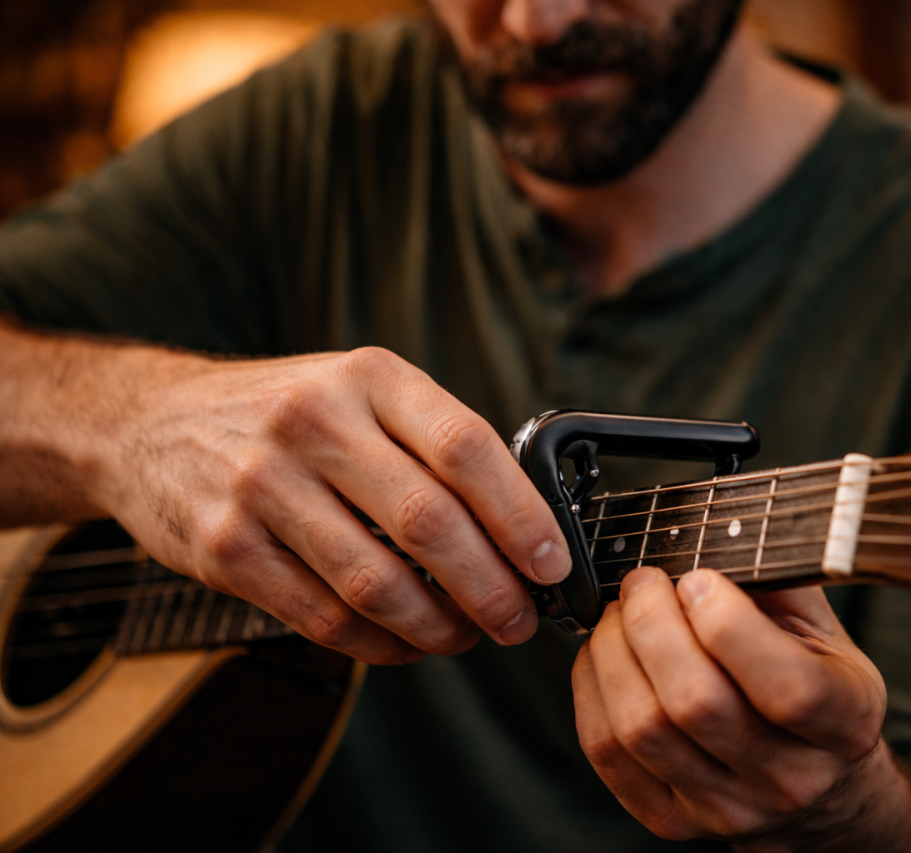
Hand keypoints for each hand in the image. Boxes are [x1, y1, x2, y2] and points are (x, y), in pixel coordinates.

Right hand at [80, 345, 571, 662]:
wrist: (148, 422)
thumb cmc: (285, 412)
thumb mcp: (360, 389)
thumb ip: (432, 441)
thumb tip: (524, 526)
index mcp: (370, 378)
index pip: (465, 447)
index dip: (520, 515)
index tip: (553, 564)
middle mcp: (315, 422)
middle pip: (428, 523)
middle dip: (490, 588)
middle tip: (518, 621)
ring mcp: (262, 485)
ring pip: (375, 582)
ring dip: (437, 626)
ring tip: (465, 638)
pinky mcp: (224, 547)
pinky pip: (321, 617)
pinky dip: (377, 645)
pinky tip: (405, 644)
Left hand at [572, 568, 910, 851]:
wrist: (818, 788)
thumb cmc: (817, 687)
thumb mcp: (823, 630)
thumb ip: (775, 583)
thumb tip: (710, 531)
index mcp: (844, 721)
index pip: (788, 687)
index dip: (729, 625)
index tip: (699, 579)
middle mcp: (789, 777)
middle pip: (696, 705)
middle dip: (652, 624)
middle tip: (643, 583)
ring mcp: (727, 808)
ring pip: (641, 729)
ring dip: (613, 653)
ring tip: (618, 615)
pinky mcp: (672, 820)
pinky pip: (608, 754)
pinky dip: (592, 691)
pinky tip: (605, 657)